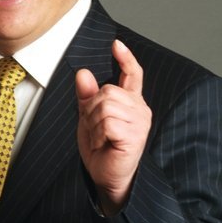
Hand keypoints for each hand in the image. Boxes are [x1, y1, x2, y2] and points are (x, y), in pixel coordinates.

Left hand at [76, 39, 151, 214]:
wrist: (107, 178)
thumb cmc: (101, 150)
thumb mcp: (88, 119)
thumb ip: (87, 97)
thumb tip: (82, 73)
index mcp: (130, 102)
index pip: (133, 74)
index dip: (125, 58)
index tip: (116, 44)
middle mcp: (139, 109)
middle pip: (107, 91)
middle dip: (91, 110)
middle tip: (94, 130)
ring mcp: (139, 122)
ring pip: (105, 105)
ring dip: (93, 123)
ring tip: (98, 138)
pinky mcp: (135, 135)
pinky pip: (108, 122)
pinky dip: (97, 134)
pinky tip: (101, 144)